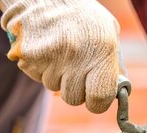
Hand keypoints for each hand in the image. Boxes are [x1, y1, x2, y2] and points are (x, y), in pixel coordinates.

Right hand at [0, 0, 120, 112]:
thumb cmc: (82, 15)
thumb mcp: (108, 32)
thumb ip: (114, 64)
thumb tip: (118, 93)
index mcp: (102, 50)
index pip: (100, 98)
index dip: (97, 103)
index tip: (95, 99)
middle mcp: (77, 55)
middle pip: (73, 98)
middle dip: (74, 90)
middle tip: (74, 69)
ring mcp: (51, 56)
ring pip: (52, 87)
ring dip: (55, 76)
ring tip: (58, 50)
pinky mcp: (28, 55)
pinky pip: (35, 76)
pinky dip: (38, 67)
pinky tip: (44, 47)